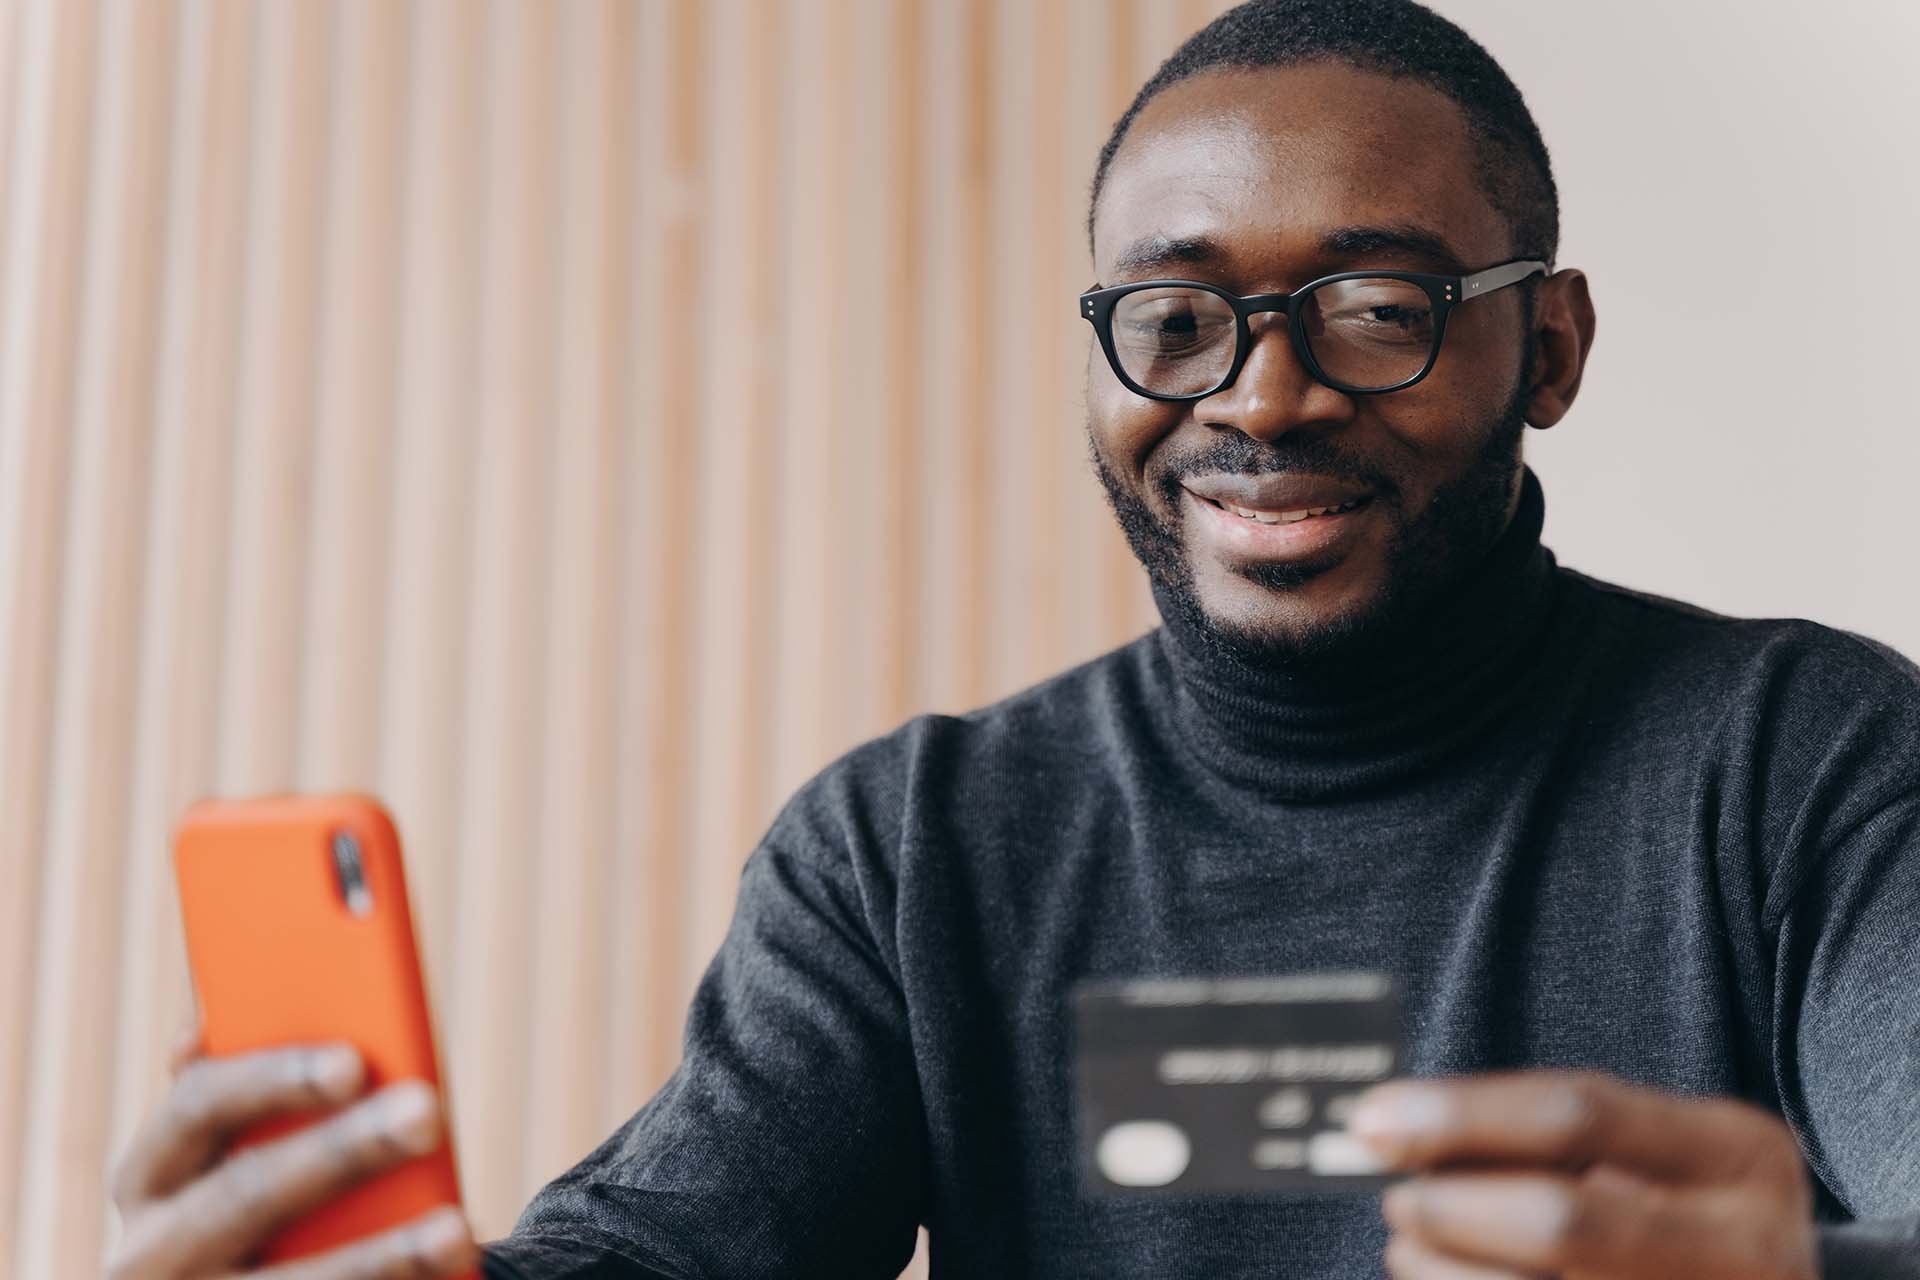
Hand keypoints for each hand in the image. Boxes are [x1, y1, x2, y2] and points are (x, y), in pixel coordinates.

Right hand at [107, 1022, 478, 1278]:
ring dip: (382, 1256)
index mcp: (149, 1175)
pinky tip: (446, 1278)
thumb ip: (256, 1092)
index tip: (354, 1062)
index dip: (277, 1078)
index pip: (201, 1104)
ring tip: (455, 1231)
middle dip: (343, 1152)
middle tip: (427, 1113)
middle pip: (248, 1192)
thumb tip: (225, 1011)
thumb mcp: (236, 1151)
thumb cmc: (258, 1200)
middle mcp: (151, 1250)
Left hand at [1343, 1068, 1817, 1279]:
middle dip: (1450, 1208)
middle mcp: (1747, 1244)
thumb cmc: (1682, 1211)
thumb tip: (1395, 1124)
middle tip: (1397, 1201)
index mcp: (1740, 1153)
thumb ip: (1546, 1135)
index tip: (1371, 1118)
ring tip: (1412, 1250)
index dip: (1460, 1113)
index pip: (1577, 1113)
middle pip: (1559, 1220)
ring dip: (1443, 1272)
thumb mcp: (1654, 1153)